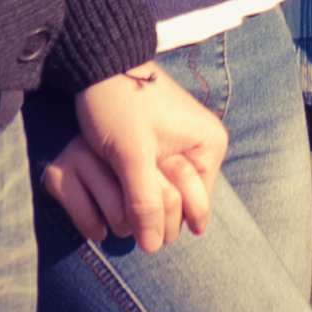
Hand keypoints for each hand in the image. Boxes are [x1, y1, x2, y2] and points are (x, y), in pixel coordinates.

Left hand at [41, 66, 226, 254]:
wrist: (101, 62)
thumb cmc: (119, 104)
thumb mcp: (131, 157)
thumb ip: (146, 203)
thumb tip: (154, 248)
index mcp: (210, 147)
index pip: (193, 209)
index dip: (161, 216)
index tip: (132, 194)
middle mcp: (206, 147)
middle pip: (182, 203)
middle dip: (152, 204)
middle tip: (122, 179)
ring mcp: (187, 144)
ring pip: (166, 193)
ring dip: (141, 193)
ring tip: (118, 171)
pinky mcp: (167, 141)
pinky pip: (157, 178)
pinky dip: (138, 180)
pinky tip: (118, 169)